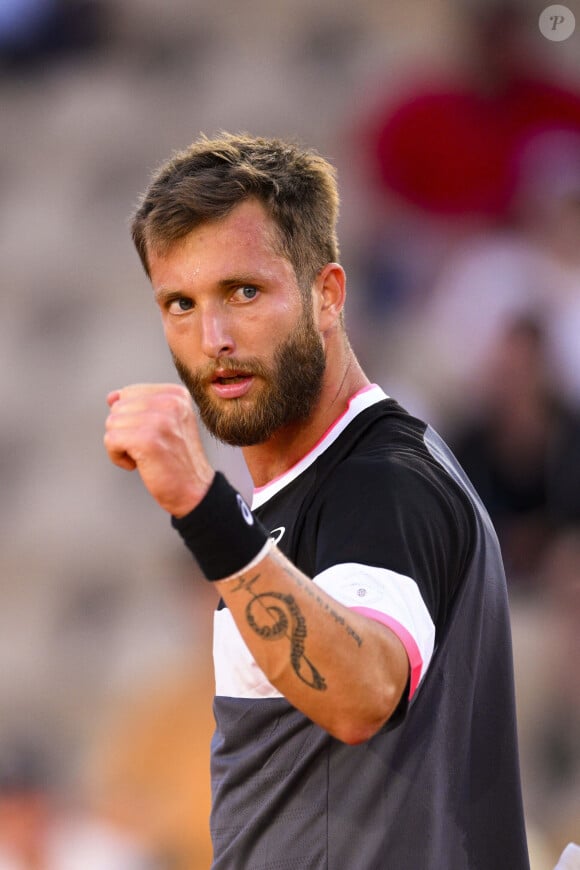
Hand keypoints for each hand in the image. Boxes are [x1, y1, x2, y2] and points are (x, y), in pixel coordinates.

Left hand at [104, 383, 213, 516]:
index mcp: (177, 395)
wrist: (194, 490)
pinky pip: (111, 440)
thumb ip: (140, 405)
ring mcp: (160, 420)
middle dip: (124, 431)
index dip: (131, 417)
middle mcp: (171, 403)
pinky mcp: (147, 440)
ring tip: (144, 456)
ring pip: (112, 423)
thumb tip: (111, 397)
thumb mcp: (165, 423)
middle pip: (118, 408)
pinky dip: (117, 457)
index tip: (151, 434)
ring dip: (120, 445)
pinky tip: (137, 464)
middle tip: (147, 448)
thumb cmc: (177, 460)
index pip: (129, 392)